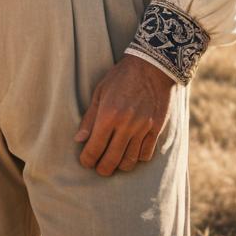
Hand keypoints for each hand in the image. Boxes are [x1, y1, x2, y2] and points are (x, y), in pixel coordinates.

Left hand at [74, 54, 174, 175]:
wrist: (152, 66)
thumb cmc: (121, 76)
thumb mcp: (100, 92)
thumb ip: (90, 117)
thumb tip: (79, 140)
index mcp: (108, 114)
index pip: (94, 148)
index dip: (87, 160)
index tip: (85, 161)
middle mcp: (126, 124)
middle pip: (111, 160)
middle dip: (102, 169)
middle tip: (99, 168)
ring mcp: (143, 128)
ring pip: (130, 161)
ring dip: (120, 166)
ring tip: (114, 162)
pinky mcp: (156, 129)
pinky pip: (146, 154)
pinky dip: (137, 158)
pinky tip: (131, 152)